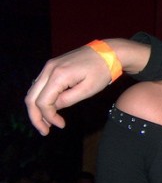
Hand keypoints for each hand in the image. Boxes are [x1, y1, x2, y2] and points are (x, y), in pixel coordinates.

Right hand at [25, 38, 149, 134]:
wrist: (109, 51)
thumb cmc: (102, 71)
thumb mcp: (88, 89)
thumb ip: (68, 100)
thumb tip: (53, 108)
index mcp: (58, 75)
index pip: (43, 102)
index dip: (49, 117)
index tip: (61, 126)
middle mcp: (49, 69)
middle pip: (31, 98)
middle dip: (36, 117)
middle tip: (45, 131)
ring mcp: (49, 66)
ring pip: (33, 92)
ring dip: (37, 109)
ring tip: (48, 122)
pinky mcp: (52, 66)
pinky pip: (40, 85)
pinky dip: (41, 98)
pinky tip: (50, 108)